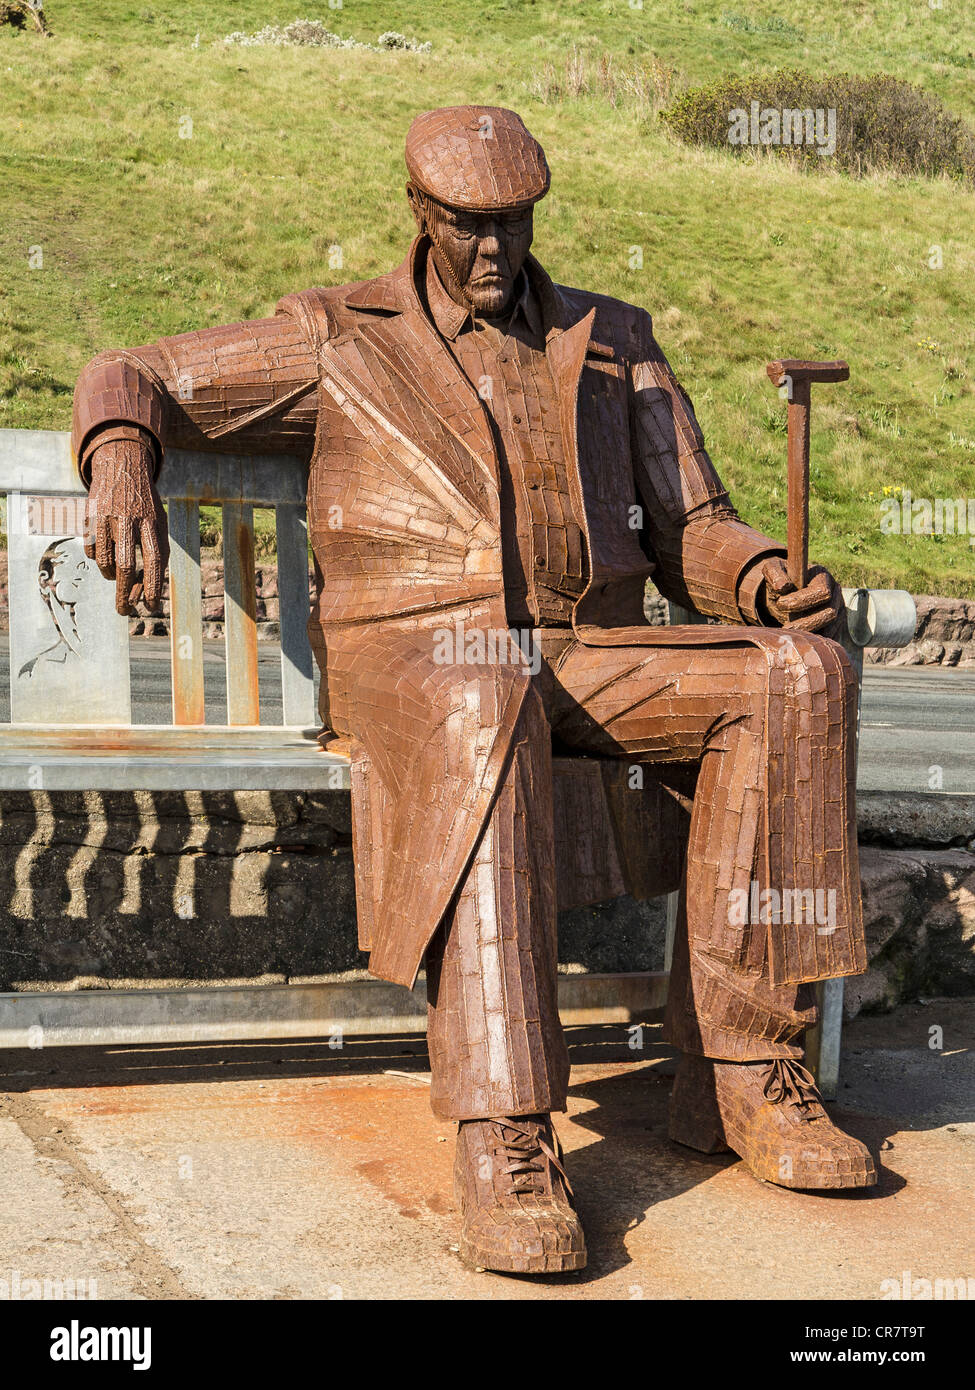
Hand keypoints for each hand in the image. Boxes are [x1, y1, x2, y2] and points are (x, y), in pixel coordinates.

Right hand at [85, 435, 168, 615]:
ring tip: (115, 576)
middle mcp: (130, 519)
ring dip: (110, 576)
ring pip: (104, 560)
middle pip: (126, 565)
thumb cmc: (145, 505)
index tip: (151, 606)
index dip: (153, 586)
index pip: (155, 560)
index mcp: (153, 521)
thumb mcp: (159, 523)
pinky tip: (104, 553)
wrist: (123, 466)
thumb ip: (157, 554)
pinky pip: (90, 549)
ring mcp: (107, 517)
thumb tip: (144, 591)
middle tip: (124, 611)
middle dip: (124, 594)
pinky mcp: (89, 516)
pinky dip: (96, 559)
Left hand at [760, 557, 841, 633]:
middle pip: (830, 612)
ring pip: (832, 627)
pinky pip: (833, 636)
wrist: (784, 594)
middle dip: (807, 622)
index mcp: (822, 575)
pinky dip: (818, 641)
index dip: (801, 600)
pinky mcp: (837, 622)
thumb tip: (783, 586)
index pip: (821, 591)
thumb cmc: (779, 581)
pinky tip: (802, 644)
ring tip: (791, 637)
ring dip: (811, 634)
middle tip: (785, 629)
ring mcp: (838, 608)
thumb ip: (774, 574)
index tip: (780, 604)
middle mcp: (835, 591)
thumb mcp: (772, 571)